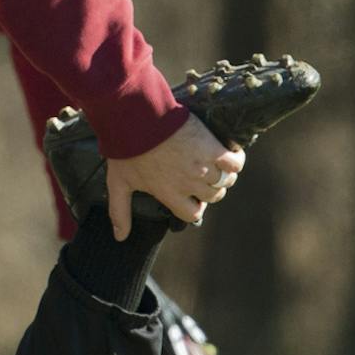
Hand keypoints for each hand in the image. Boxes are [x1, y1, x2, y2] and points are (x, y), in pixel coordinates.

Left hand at [105, 113, 244, 238]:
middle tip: (199, 176)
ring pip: (225, 181)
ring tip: (214, 164)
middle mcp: (190, 184)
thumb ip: (120, 212)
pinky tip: (229, 154)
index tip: (189, 196)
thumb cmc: (125, 149)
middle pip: (212, 196)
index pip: (192, 214)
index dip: (193, 206)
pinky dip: (236, 160)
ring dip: (223, 175)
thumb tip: (120, 238)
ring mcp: (204, 166)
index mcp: (170, 194)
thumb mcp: (118, 182)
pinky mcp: (213, 148)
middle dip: (207, 189)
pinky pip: (236, 162)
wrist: (137, 116)